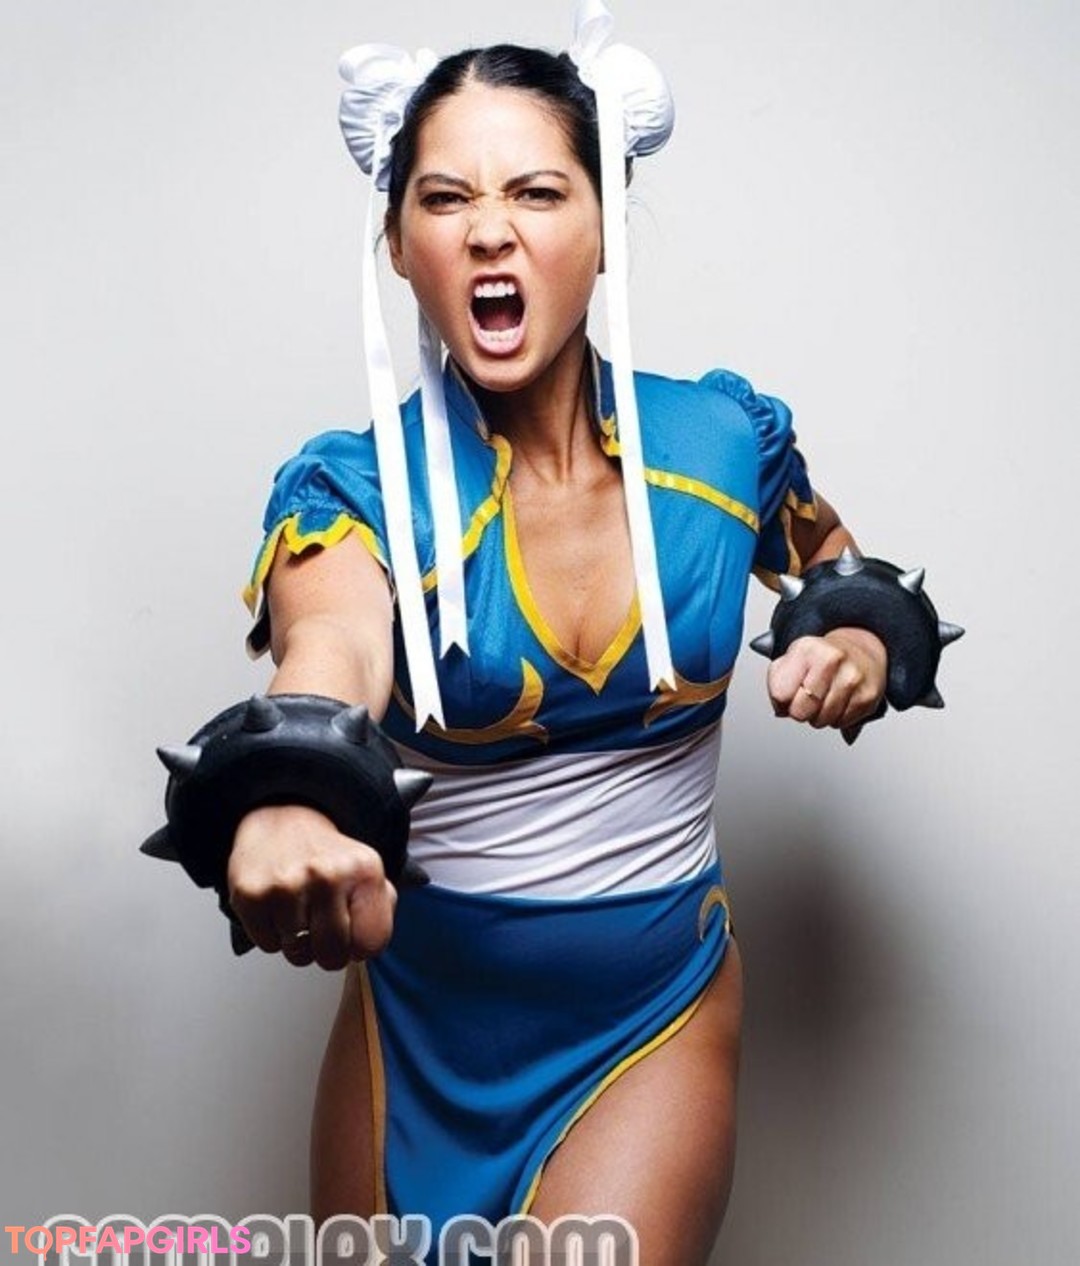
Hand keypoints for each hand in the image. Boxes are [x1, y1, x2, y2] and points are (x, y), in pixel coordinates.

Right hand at [227, 804, 396, 969]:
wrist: (281, 820)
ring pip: (298, 954)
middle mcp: (328, 875)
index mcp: (364, 870)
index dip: (360, 948)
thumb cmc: (325, 857)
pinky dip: (272, 935)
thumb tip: (368, 945)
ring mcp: (288, 885)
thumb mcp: (367, 871)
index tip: (351, 935)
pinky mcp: (252, 895)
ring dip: (297, 942)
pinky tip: (277, 908)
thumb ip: (380, 908)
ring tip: (298, 910)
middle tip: (320, 928)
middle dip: (327, 952)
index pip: (372, 943)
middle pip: (333, 956)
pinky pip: (268, 946)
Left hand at [767, 628, 886, 731]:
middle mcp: (831, 660)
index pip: (780, 694)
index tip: (787, 695)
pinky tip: (839, 701)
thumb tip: (781, 710)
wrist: (859, 650)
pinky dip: (837, 719)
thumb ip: (777, 683)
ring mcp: (852, 678)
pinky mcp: (867, 696)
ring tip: (824, 698)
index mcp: (806, 649)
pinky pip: (841, 724)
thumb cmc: (820, 658)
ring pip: (821, 720)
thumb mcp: (791, 659)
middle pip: (800, 711)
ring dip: (818, 717)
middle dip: (799, 711)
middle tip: (806, 699)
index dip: (781, 701)